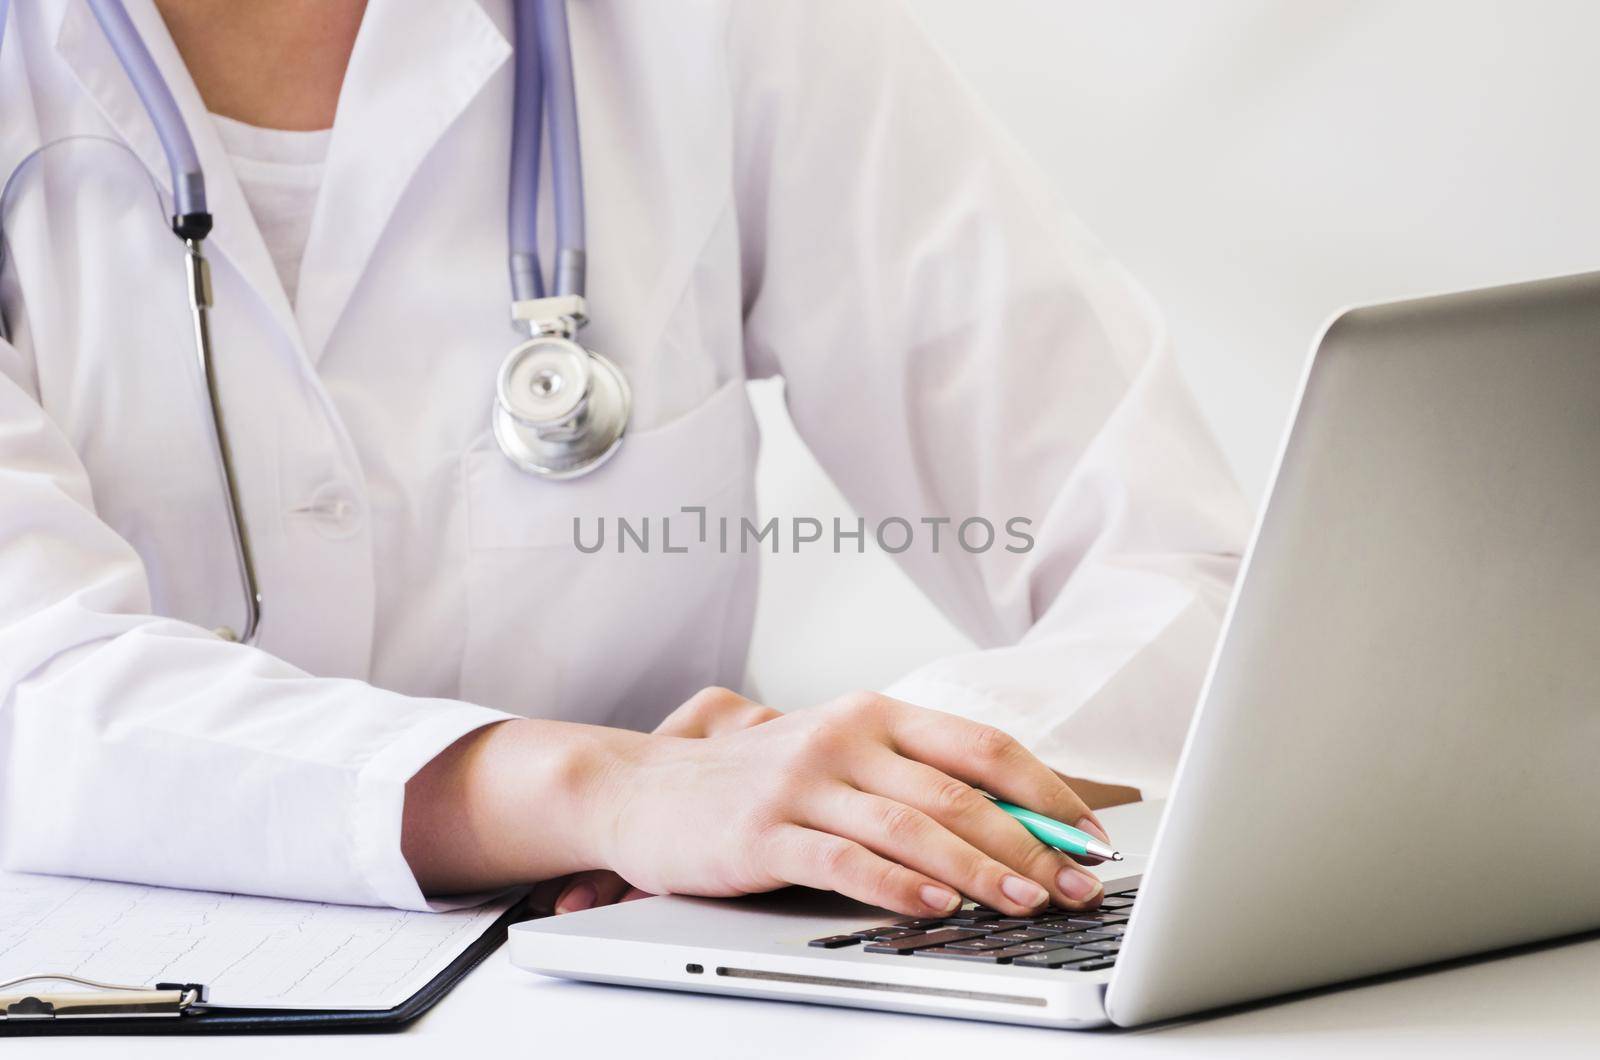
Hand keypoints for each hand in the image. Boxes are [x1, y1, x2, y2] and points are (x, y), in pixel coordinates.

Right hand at [590, 688, 1109, 917]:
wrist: (642, 787)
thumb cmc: (755, 780)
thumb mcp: (840, 760)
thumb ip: (914, 780)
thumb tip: (1017, 825)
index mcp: (874, 713)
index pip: (982, 746)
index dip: (1045, 792)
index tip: (1090, 838)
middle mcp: (844, 736)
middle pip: (958, 790)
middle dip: (1028, 843)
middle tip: (1075, 886)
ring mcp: (802, 781)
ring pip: (910, 825)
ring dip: (977, 868)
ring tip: (1024, 901)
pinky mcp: (763, 830)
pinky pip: (843, 860)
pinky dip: (895, 885)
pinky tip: (933, 906)